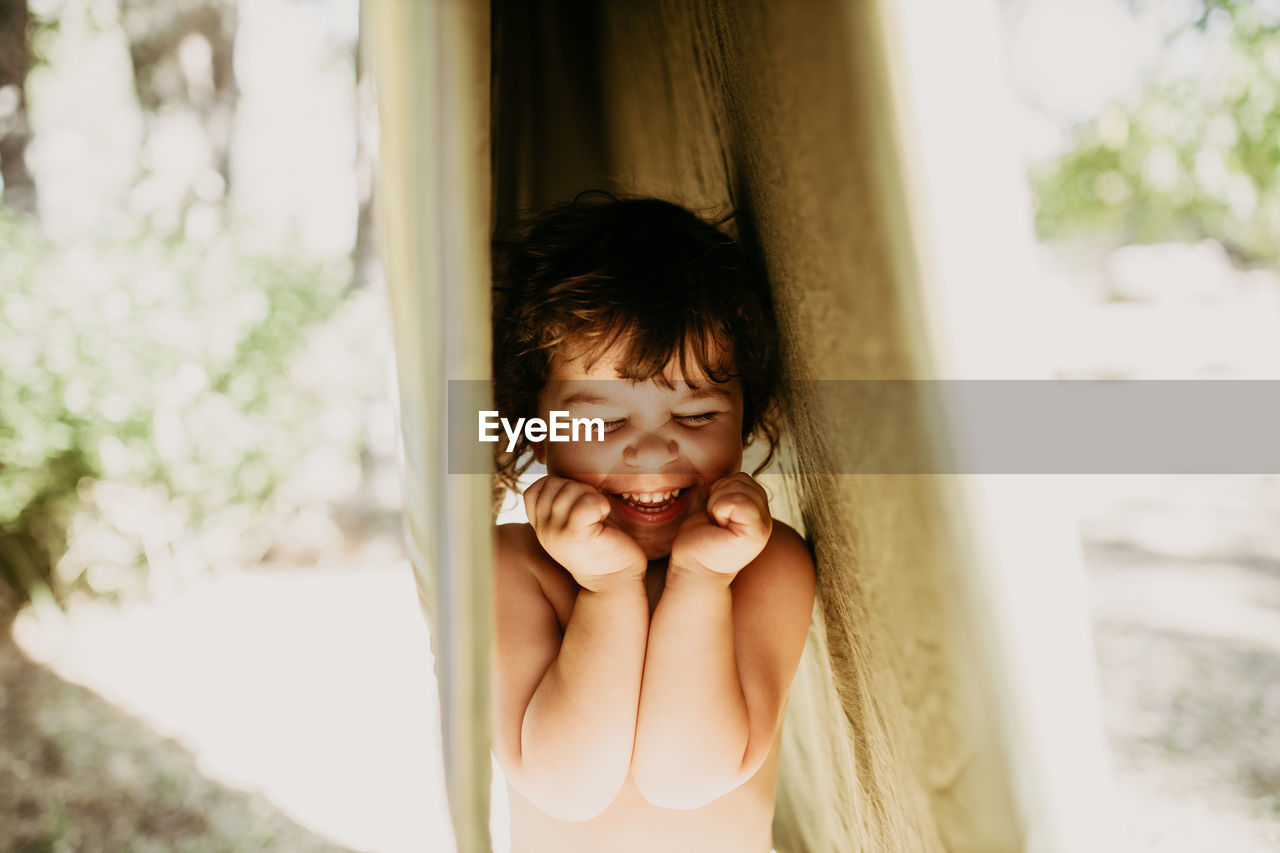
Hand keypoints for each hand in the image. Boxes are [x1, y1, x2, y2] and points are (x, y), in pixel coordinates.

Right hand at [524, 476, 647, 591]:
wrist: (615, 582)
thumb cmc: (602, 546)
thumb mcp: (574, 521)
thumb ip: (563, 501)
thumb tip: (568, 469)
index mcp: (541, 526)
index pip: (536, 488)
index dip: (560, 487)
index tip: (579, 505)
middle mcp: (543, 530)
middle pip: (553, 484)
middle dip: (578, 489)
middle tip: (593, 510)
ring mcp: (555, 534)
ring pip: (570, 490)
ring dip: (591, 496)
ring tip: (599, 516)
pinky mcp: (574, 536)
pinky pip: (585, 503)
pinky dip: (599, 504)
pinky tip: (604, 517)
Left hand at [669, 473, 771, 580]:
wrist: (693, 570)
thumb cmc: (700, 540)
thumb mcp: (718, 508)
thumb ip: (731, 493)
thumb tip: (729, 470)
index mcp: (758, 513)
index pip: (742, 478)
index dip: (720, 492)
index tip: (715, 516)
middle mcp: (766, 520)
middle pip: (742, 480)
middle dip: (718, 496)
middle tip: (715, 522)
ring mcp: (764, 527)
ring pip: (739, 487)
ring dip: (717, 503)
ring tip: (717, 525)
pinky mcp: (756, 533)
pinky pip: (737, 500)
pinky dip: (720, 509)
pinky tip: (718, 527)